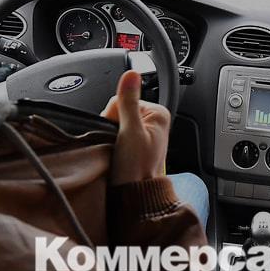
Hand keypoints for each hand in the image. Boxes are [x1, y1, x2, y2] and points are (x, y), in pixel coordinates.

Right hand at [100, 70, 170, 184]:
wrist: (134, 197)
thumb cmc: (136, 170)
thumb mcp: (130, 132)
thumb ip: (128, 102)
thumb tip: (131, 74)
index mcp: (158, 113)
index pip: (122, 99)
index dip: (112, 115)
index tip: (117, 133)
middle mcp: (154, 120)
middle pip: (118, 110)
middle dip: (112, 126)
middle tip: (119, 145)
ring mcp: (145, 133)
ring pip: (116, 123)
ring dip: (111, 136)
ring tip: (119, 152)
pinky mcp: (136, 144)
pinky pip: (117, 134)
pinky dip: (113, 142)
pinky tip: (117, 154)